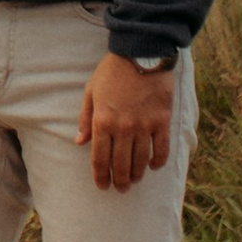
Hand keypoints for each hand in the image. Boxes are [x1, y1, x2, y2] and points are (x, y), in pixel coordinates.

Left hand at [76, 54, 175, 190]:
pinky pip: (161, 149)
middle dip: (120, 181)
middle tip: (120, 189)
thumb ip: (85, 119)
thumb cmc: (112, 71)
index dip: (100, 176)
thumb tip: (79, 142)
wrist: (141, 52)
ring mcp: (144, 126)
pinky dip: (158, 162)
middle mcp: (123, 128)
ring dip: (137, 175)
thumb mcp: (91, 91)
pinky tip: (153, 167)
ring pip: (141, 161)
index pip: (100, 159)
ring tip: (134, 180)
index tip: (103, 186)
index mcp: (102, 121)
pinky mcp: (162, 121)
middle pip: (121, 165)